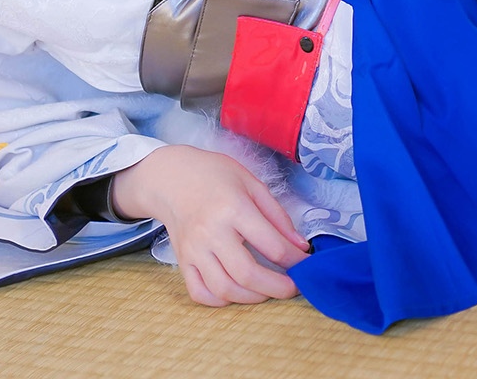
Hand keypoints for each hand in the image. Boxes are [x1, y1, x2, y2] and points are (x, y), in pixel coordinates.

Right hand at [111, 144, 311, 305]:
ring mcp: (193, 250)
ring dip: (252, 298)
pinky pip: (200, 293)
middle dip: (277, 288)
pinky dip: (221, 301)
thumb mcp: (252, 184)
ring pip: (224, 289)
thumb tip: (299, 246)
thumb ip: (277, 216)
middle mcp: (211, 232)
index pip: (271, 245)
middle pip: (247, 274)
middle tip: (294, 288)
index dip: (295, 260)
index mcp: (233, 208)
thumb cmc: (215, 175)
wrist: (171, 177)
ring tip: (269, 291)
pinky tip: (238, 293)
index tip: (306, 265)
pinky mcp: (182, 261)